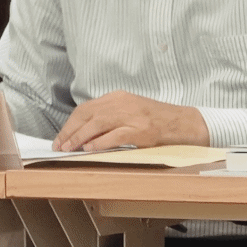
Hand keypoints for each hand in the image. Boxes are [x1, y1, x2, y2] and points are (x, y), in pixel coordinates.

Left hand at [53, 91, 209, 150]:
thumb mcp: (132, 111)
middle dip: (70, 131)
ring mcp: (134, 116)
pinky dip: (100, 142)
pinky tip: (90, 148)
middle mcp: (125, 103)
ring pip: (98, 123)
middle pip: (88, 114)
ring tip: (70, 148)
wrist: (185, 123)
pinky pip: (115, 135)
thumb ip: (111, 117)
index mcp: (120, 97)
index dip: (70, 123)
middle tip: (60, 145)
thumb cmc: (158, 120)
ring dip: (80, 137)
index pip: (87, 108)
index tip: (61, 137)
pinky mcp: (142, 130)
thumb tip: (84, 133)